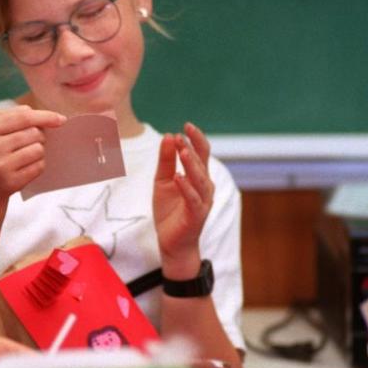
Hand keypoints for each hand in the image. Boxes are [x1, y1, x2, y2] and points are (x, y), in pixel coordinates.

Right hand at [0, 106, 66, 202]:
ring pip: (38, 149)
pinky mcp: (11, 182)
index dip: (45, 116)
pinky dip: (38, 165)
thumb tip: (45, 117)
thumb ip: (13, 116)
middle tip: (29, 143)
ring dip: (39, 151)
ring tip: (26, 155)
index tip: (61, 119)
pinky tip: (26, 168)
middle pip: (34, 133)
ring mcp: (1, 166)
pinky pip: (39, 167)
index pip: (24, 117)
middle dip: (40, 136)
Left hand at [152, 122, 214, 275]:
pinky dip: (186, 188)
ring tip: (183, 151)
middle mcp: (205, 187)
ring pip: (200, 179)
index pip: (202, 153)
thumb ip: (165, 160)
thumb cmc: (170, 211)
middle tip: (182, 135)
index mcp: (198, 176)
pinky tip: (178, 177)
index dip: (196, 138)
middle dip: (192, 148)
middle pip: (202, 163)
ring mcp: (202, 201)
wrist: (171, 242)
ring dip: (192, 164)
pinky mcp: (196, 215)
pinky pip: (192, 199)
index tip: (186, 125)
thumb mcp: (162, 181)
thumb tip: (168, 136)